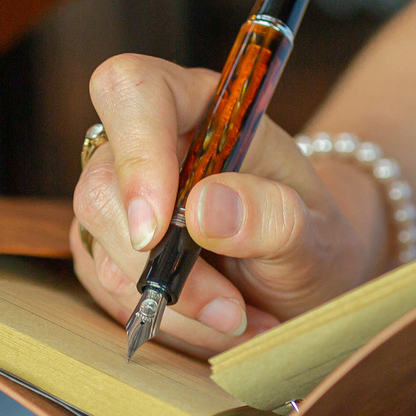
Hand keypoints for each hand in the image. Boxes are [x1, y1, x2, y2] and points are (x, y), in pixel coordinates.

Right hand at [71, 53, 384, 355]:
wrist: (305, 277)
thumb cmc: (312, 239)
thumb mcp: (314, 232)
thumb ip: (271, 215)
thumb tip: (203, 209)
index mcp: (200, 108)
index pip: (133, 90)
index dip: (136, 155)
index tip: (160, 230)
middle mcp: (148, 144)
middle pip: (100, 187)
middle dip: (160, 266)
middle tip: (230, 310)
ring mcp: (119, 198)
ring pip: (101, 250)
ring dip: (172, 306)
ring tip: (239, 319)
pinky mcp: (106, 248)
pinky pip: (106, 291)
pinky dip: (164, 322)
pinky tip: (213, 325)